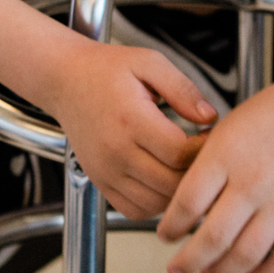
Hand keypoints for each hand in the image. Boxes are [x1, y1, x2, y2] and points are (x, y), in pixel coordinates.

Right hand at [39, 39, 215, 219]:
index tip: (208, 135)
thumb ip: (183, 89)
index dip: (203, 149)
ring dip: (177, 191)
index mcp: (131, 119)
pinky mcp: (99, 181)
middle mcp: (115, 150)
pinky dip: (155, 203)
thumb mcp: (148, 63)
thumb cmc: (104, 70)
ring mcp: (106, 170)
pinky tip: (161, 179)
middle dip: (195, 172)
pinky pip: (135, 210)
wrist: (64, 80)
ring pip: (156, 203)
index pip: (179, 154)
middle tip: (201, 153)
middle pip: (171, 183)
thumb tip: (210, 117)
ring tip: (182, 166)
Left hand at [157, 77, 273, 272]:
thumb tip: (181, 204)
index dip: (170, 227)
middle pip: (212, 238)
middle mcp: (252, 181)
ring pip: (246, 254)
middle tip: (176, 271)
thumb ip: (204, 165)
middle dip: (188, 262)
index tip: (164, 236)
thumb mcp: (225, 129)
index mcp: (224, 155)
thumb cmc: (273, 113)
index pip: (186, 203)